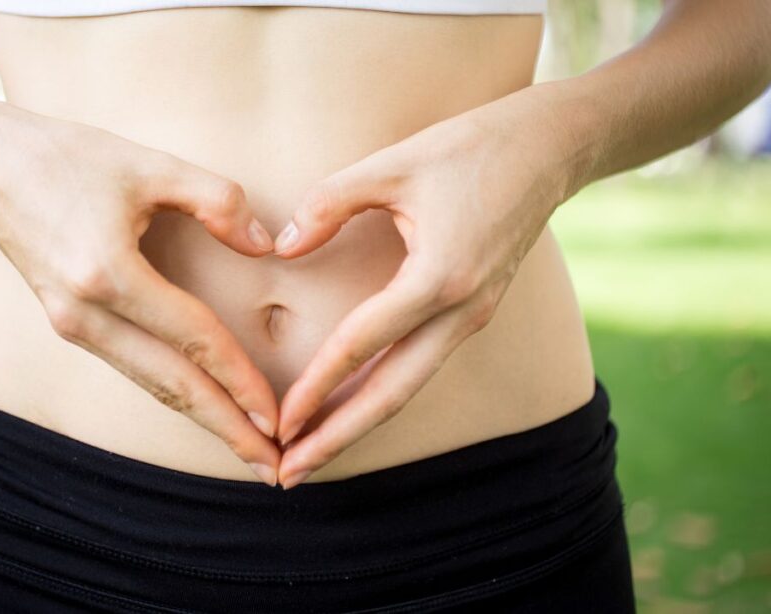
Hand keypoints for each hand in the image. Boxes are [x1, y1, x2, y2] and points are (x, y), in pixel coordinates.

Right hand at [0, 108, 281, 484]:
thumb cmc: (67, 157)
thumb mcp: (149, 164)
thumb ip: (216, 200)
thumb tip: (266, 247)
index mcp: (106, 273)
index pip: (192, 339)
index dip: (240, 380)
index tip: (279, 417)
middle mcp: (84, 314)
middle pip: (171, 385)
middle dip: (227, 429)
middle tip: (275, 470)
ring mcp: (72, 325)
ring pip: (151, 384)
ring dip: (203, 419)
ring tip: (249, 451)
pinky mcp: (69, 325)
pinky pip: (133, 367)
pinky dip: (174, 393)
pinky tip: (205, 407)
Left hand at [270, 93, 575, 488]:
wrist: (549, 148)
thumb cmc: (470, 148)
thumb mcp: (392, 164)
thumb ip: (330, 204)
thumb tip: (283, 247)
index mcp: (440, 277)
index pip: (362, 344)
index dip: (316, 386)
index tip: (278, 423)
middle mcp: (461, 310)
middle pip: (391, 394)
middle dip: (337, 437)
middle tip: (289, 475)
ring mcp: (472, 316)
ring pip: (408, 387)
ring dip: (359, 424)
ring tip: (312, 455)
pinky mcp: (473, 312)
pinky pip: (421, 365)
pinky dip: (382, 393)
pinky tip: (351, 407)